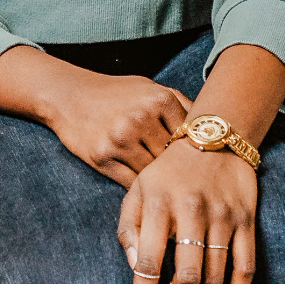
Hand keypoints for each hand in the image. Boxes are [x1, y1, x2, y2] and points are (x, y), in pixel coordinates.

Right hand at [0, 51, 190, 187]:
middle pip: (174, 159)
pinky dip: (140, 191)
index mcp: (160, 100)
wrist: (68, 94)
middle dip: (181, 174)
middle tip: (190, 189)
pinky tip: (146, 193)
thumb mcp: (151, 88)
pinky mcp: (102, 158)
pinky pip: (131, 183)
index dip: (198, 156)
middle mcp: (141, 118)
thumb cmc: (116, 93)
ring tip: (169, 194)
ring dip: (161, 186)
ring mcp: (120, 139)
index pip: (191, 137)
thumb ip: (181, 105)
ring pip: (154, 175)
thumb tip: (216, 129)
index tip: (203, 169)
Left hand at [116, 134, 258, 283]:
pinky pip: (245, 267)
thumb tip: (134, 269)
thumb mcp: (137, 190)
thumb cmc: (168, 172)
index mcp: (158, 206)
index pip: (147, 263)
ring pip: (214, 276)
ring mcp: (222, 217)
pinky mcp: (246, 220)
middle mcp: (191, 212)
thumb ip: (128, 229)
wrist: (216, 138)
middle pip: (185, 276)